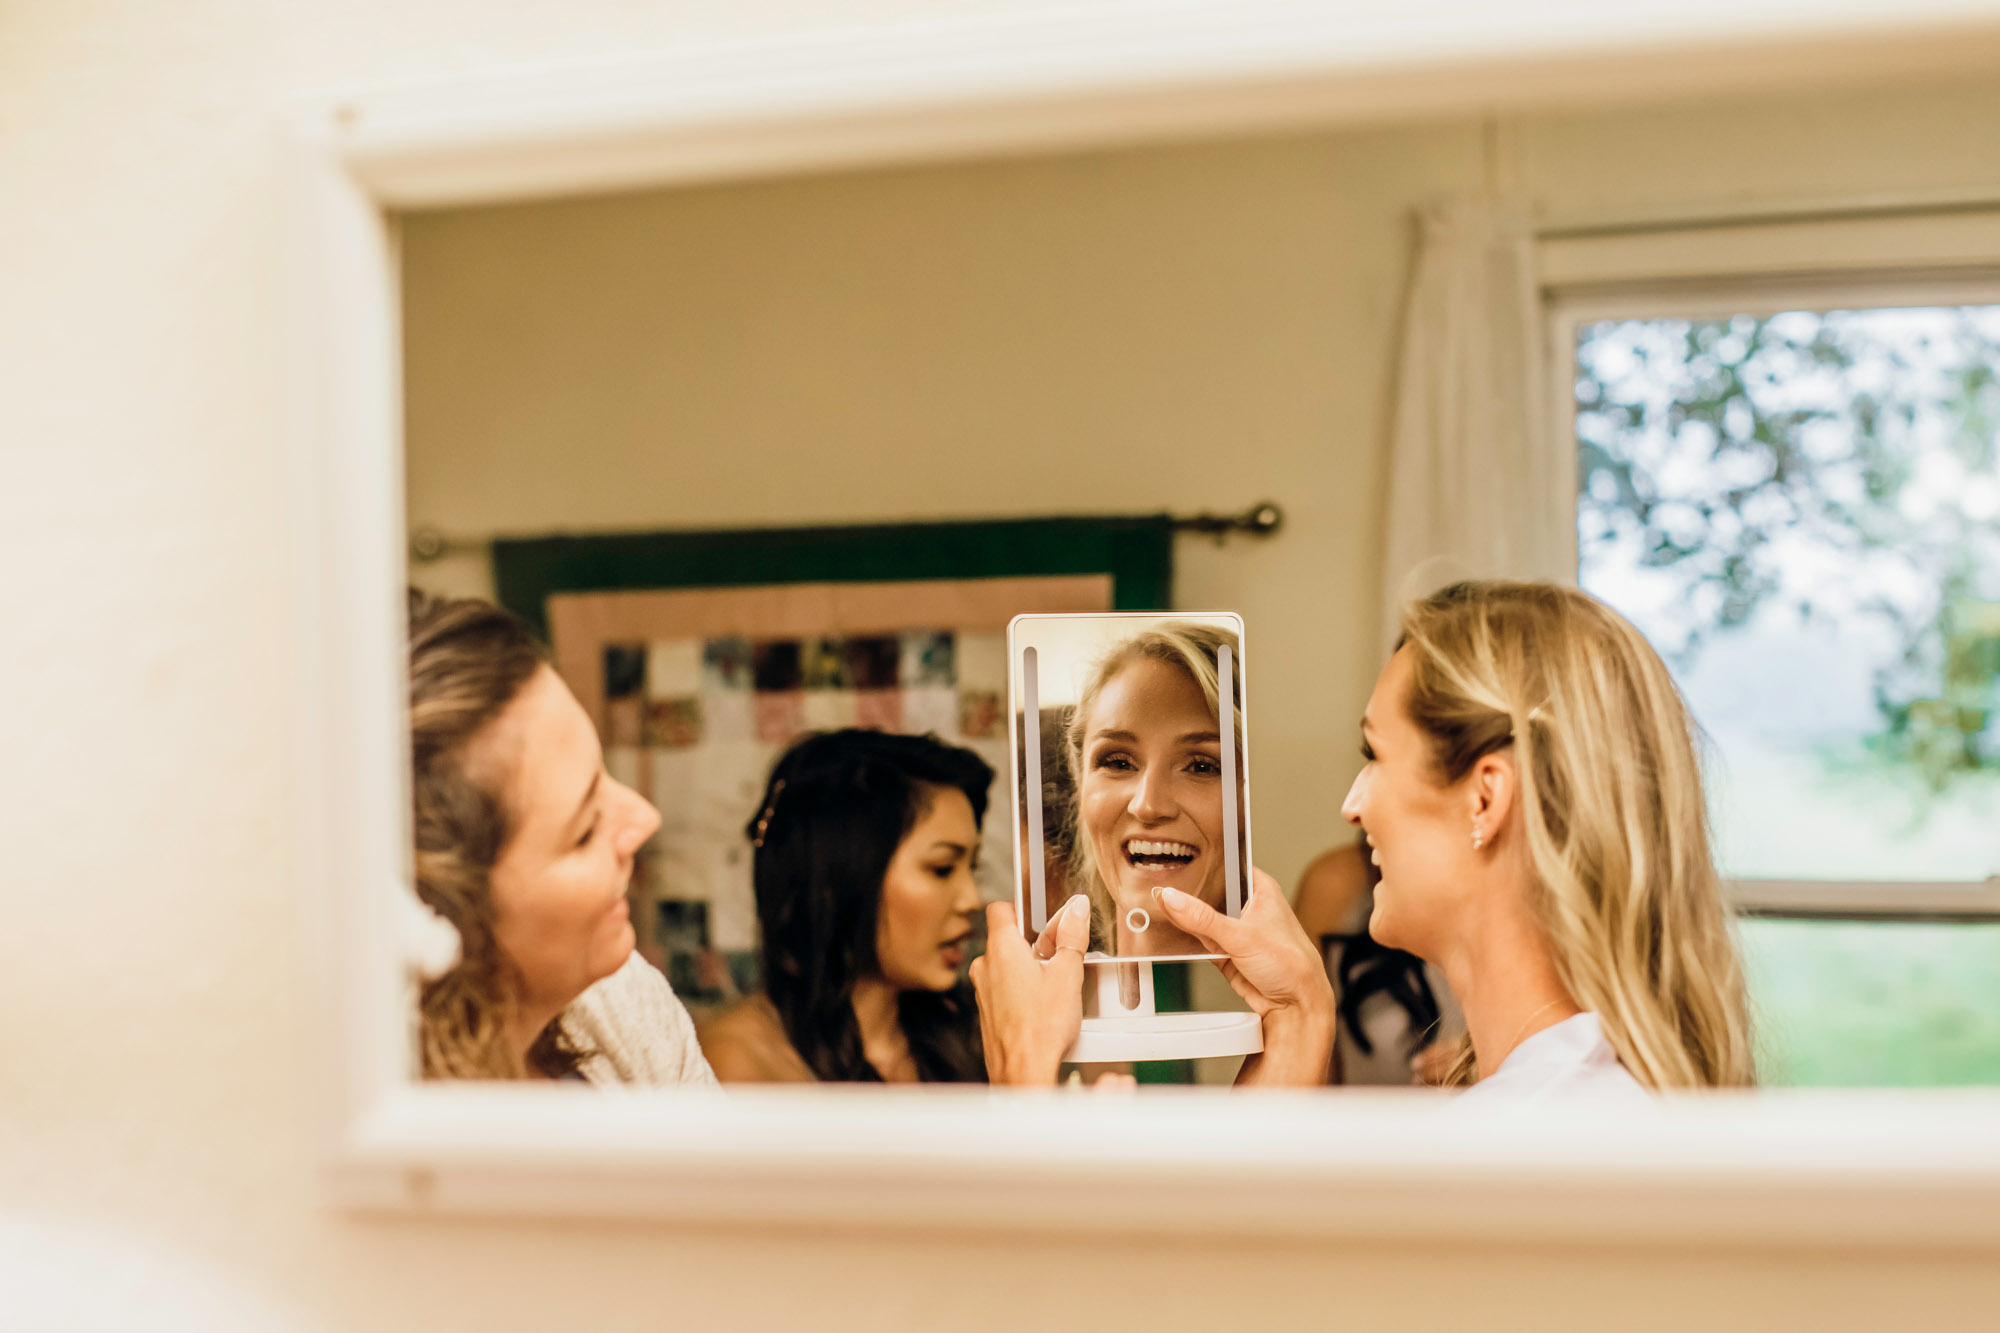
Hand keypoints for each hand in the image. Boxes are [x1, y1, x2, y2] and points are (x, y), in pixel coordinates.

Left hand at [970, 894, 1089, 1084]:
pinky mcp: (987, 1012)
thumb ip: (1072, 935)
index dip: (1022, 909)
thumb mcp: (1068, 974)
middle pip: (1006, 939)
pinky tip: (1040, 1007)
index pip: (1001, 909)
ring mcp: (983, 991)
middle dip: (1032, 945)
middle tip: (1056, 959)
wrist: (1023, 1071)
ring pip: (1004, 966)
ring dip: (1026, 970)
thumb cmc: (1041, 1028)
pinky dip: (1019, 991)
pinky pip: (1002, 989)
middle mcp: (986, 966)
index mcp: (1002, 949)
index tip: (1040, 919)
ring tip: (1051, 987)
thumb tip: (1077, 909)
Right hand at [1154, 868, 1335, 1086]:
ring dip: (1187, 920)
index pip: (1226, 867)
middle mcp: (1248, 907)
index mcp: (1260, 889)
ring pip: (1203, 918)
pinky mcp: (1226, 951)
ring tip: (1161, 912)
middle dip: (1190, 896)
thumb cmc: (1292, 964)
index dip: (1202, 866)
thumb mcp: (1242, 936)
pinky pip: (1200, 940)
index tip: (1176, 865)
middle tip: (1162, 892)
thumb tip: (1173, 898)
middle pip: (1210, 894)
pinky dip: (1189, 940)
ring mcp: (1236, 930)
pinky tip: (1174, 935)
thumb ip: (1203, 918)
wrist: (1294, 1006)